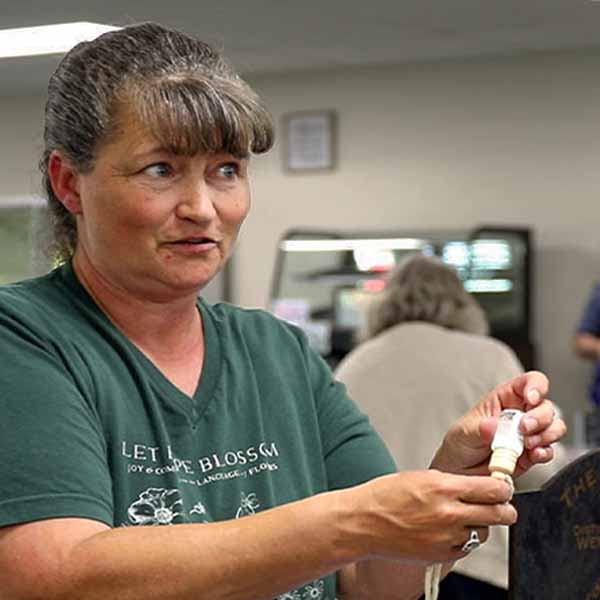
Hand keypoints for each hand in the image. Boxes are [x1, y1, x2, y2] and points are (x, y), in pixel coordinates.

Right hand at [346, 469, 515, 562]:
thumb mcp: (421, 477)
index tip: (501, 487)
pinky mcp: (442, 555)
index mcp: (444, 487)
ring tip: (462, 516)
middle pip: (500, 514)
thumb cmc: (386, 496)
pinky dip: (464, 539)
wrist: (363, 523)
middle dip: (503, 508)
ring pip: (485, 532)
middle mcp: (449, 513)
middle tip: (499, 504)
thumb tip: (478, 485)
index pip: (494, 489)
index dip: (502, 487)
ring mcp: (447, 537)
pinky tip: (448, 530)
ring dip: (480, 524)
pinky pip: (467, 547)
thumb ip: (453, 482)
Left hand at [430, 371, 566, 476]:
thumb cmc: (460, 443)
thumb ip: (480, 429)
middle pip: (545, 407)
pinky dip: (545, 453)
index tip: (531, 399)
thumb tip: (495, 426)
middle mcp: (520, 414)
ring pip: (553, 427)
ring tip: (527, 444)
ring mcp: (528, 435)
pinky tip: (532, 455)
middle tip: (523, 429)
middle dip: (540, 418)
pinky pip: (549, 451)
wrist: (459, 470)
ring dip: (546, 435)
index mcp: (504, 399)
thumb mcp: (464, 432)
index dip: (536, 387)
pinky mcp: (532, 455)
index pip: (529, 382)